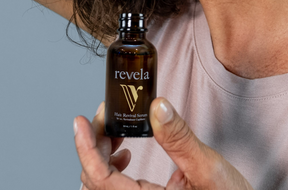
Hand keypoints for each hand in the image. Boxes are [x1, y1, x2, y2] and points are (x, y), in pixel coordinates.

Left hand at [73, 99, 253, 189]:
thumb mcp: (208, 169)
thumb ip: (180, 139)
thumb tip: (157, 106)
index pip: (100, 179)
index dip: (85, 148)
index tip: (79, 122)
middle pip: (94, 180)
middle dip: (94, 144)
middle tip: (106, 114)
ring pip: (101, 185)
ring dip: (101, 154)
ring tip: (115, 129)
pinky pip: (115, 188)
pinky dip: (112, 166)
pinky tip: (125, 151)